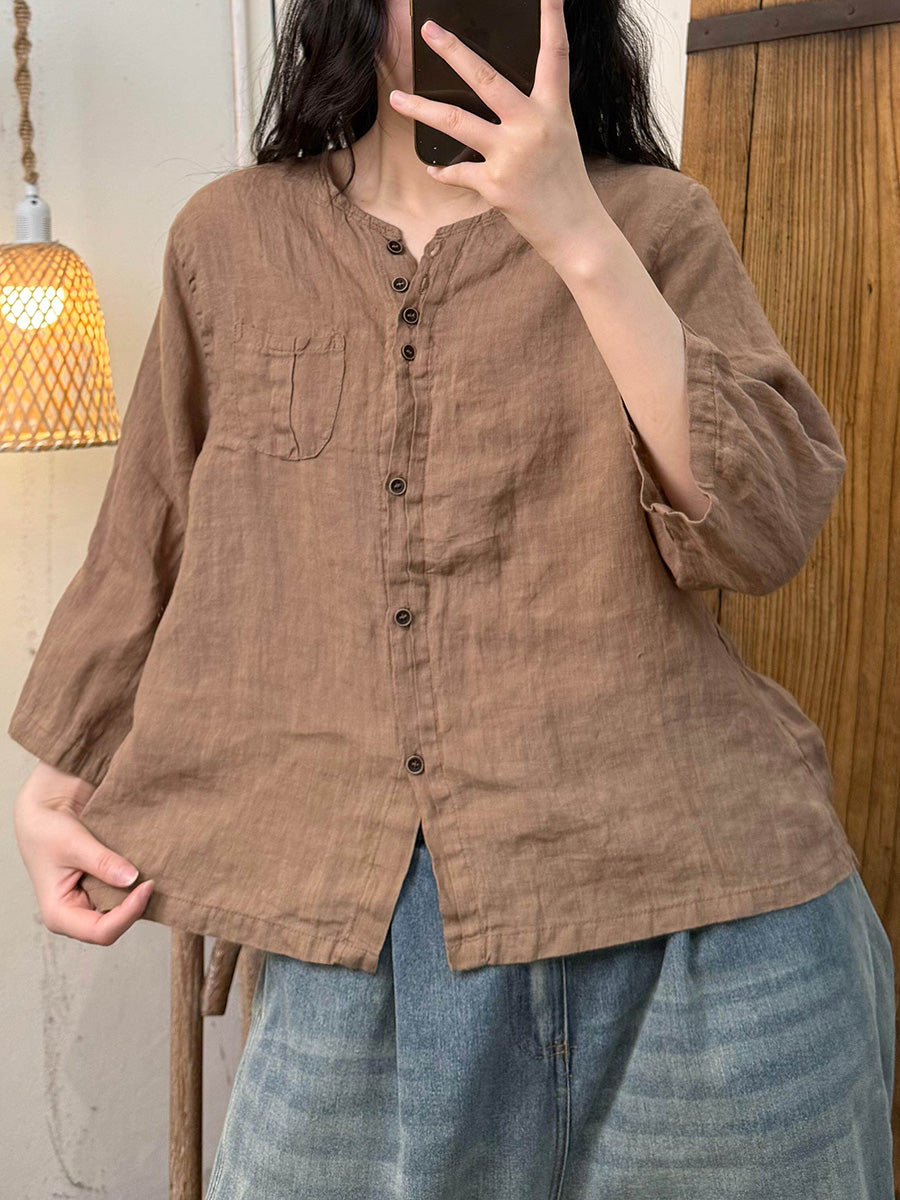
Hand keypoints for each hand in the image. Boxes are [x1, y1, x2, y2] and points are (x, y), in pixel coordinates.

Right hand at [13, 761, 153, 944]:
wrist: (46, 809)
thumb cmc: (47, 829)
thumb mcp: (74, 843)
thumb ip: (102, 862)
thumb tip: (132, 878)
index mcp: (59, 913)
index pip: (101, 932)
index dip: (128, 914)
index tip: (147, 885)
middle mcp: (74, 914)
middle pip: (114, 926)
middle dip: (135, 907)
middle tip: (153, 880)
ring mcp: (87, 902)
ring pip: (121, 913)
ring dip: (137, 897)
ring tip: (151, 874)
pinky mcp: (98, 889)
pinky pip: (122, 895)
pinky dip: (134, 886)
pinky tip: (144, 871)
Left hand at [388, 0, 608, 264]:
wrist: (575, 230)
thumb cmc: (566, 184)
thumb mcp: (559, 138)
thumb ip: (533, 114)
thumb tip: (499, 101)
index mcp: (553, 109)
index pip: (554, 56)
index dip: (552, 19)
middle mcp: (531, 126)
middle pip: (485, 79)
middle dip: (453, 51)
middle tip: (428, 30)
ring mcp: (511, 155)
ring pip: (455, 122)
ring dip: (421, 109)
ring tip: (396, 98)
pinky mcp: (495, 185)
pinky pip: (458, 172)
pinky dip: (444, 172)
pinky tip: (434, 170)